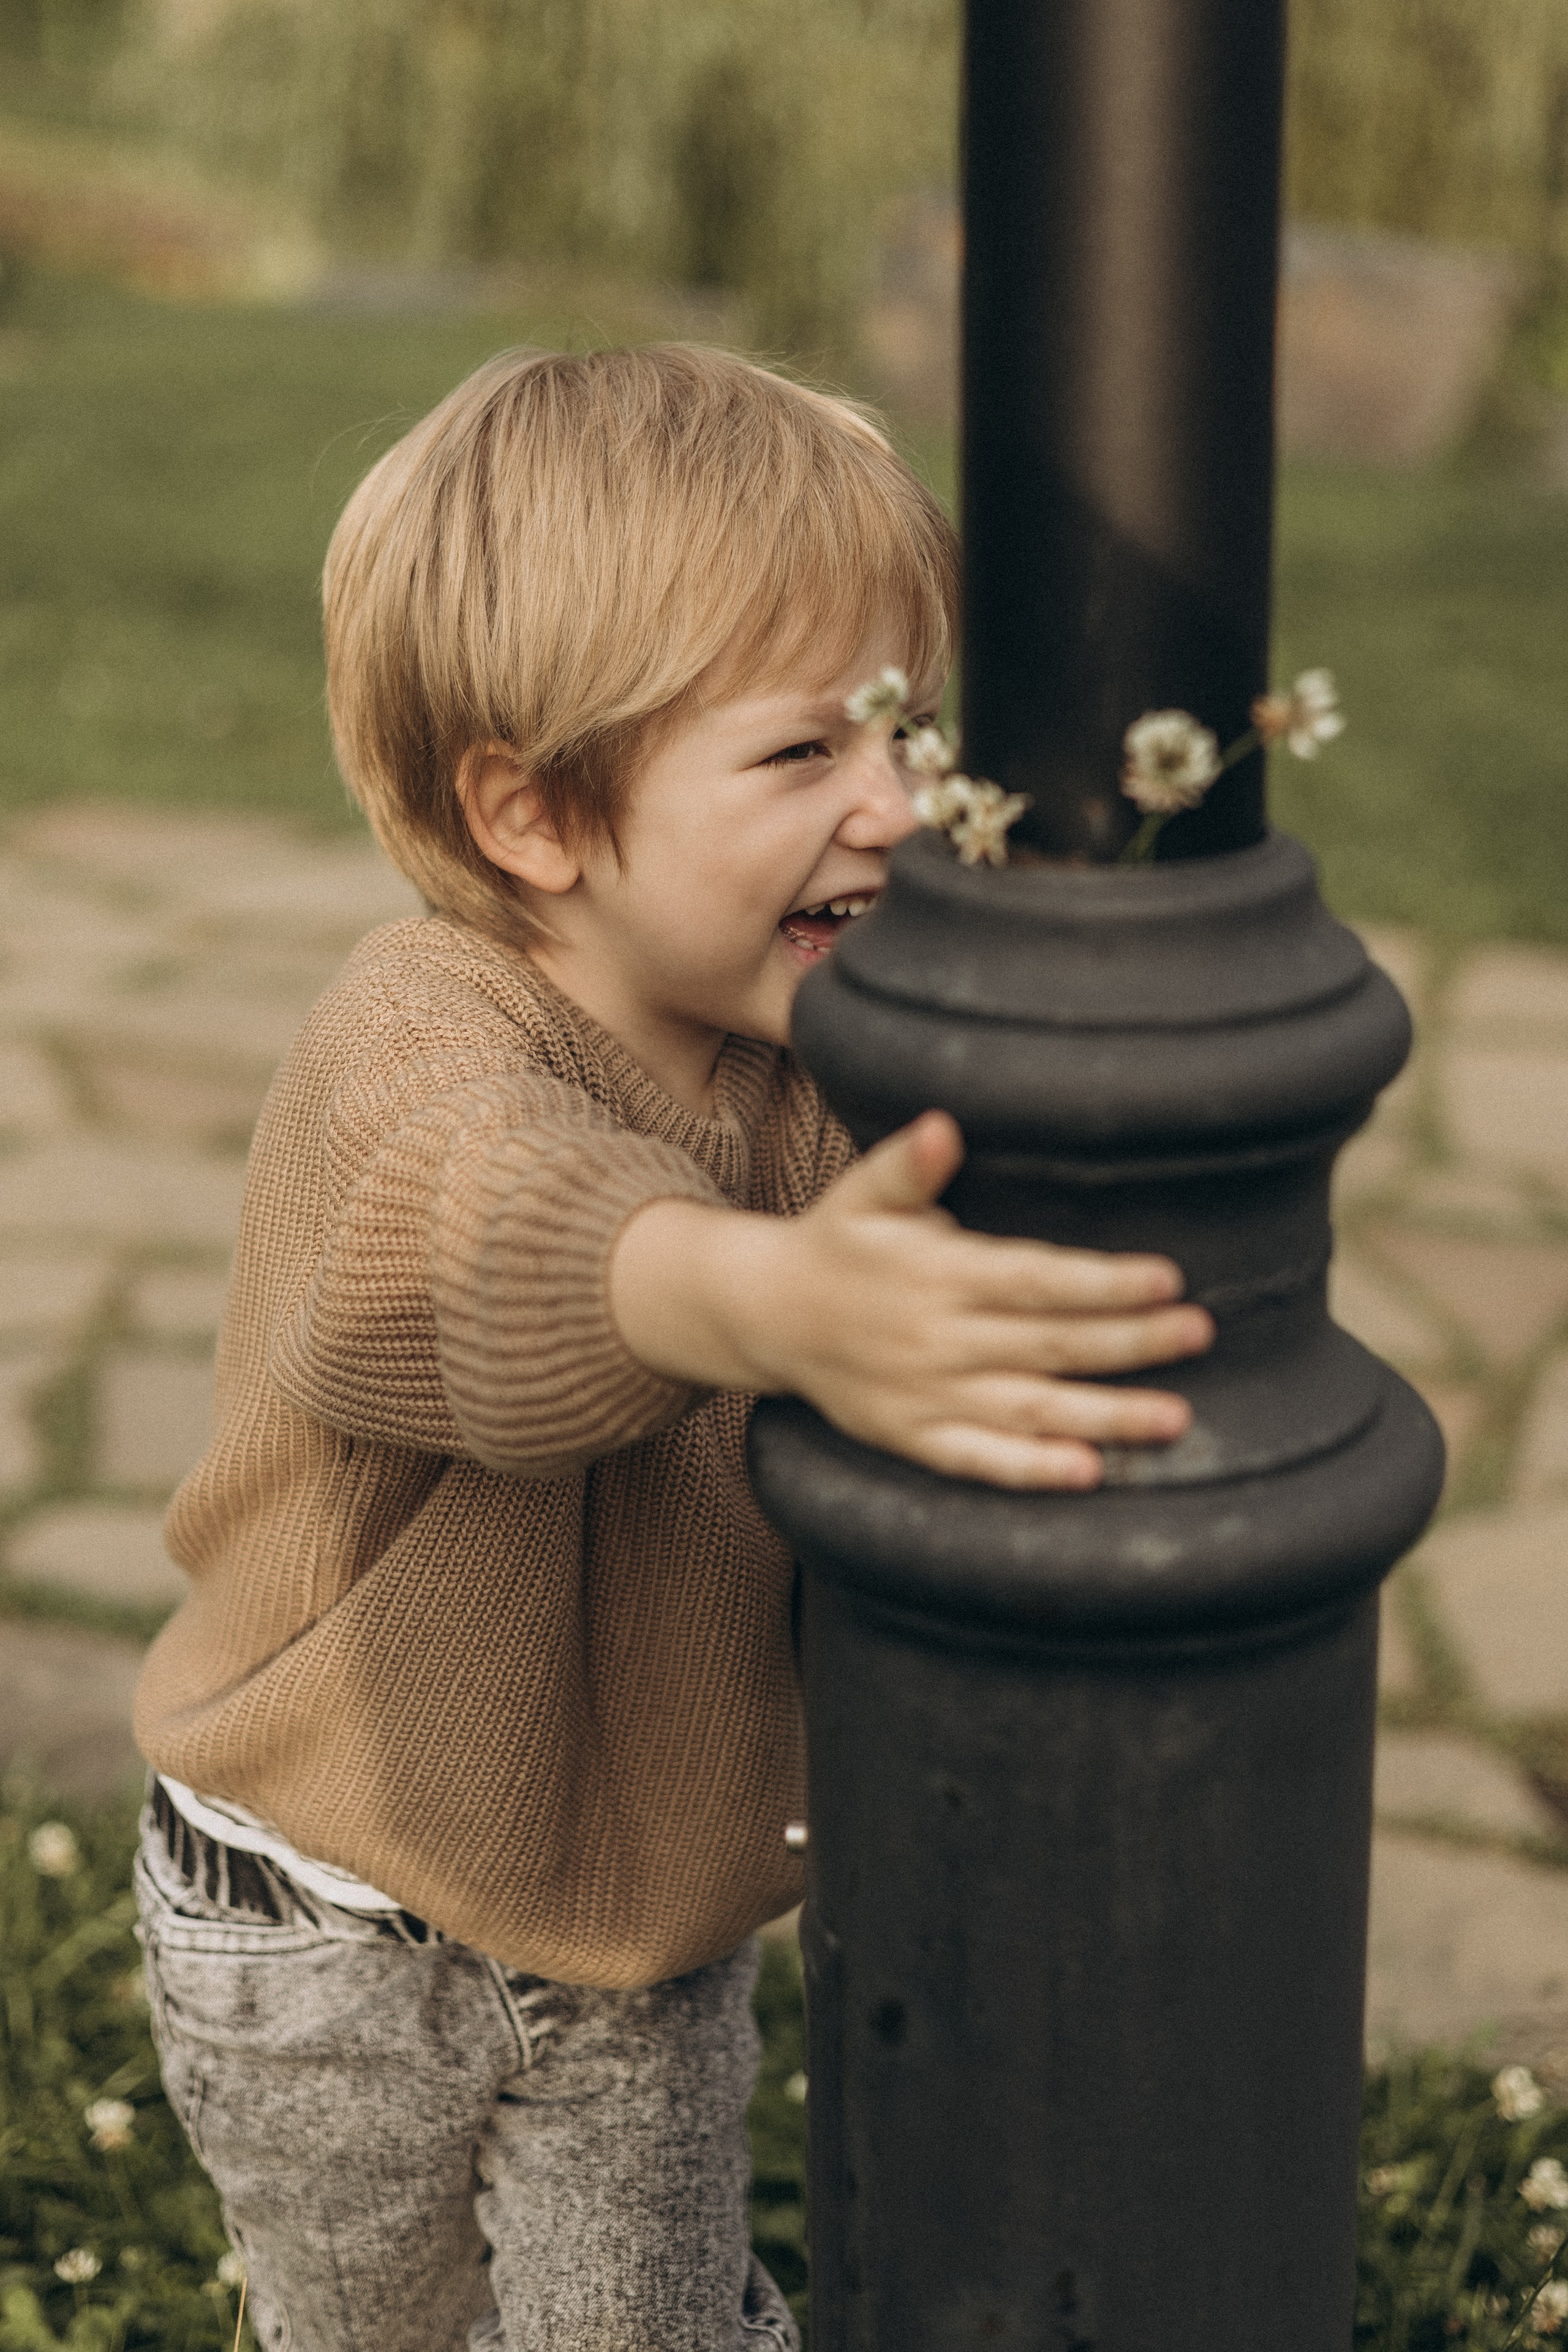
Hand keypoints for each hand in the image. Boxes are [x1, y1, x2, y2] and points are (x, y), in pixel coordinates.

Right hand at [609, 1111, 1213, 1490]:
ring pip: (1029, 1410)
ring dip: (1106, 1416)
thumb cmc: (837, 1242)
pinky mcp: (912, 1438)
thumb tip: (942, 1126)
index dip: (1102, 1282)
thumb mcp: (865, 1193)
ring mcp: (925, 1395)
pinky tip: (1087, 1474)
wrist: (766, 1314)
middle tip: (1200, 1334)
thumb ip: (908, 1163)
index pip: (1035, 1279)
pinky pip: (978, 1462)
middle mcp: (937, 1339)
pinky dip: (1030, 1470)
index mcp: (937, 1273)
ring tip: (1176, 1418)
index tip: (1167, 1279)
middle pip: (1049, 1344)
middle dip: (1130, 1342)